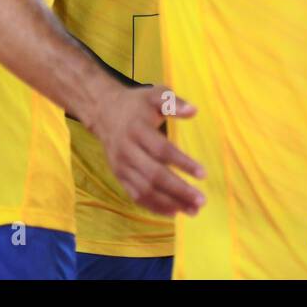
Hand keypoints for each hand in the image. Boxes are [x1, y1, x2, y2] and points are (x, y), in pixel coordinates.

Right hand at [90, 84, 204, 217]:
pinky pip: (136, 195)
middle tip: (201, 200)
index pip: (162, 150)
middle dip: (178, 190)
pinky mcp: (119, 175)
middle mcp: (127, 150)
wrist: (104, 111)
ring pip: (145, 190)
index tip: (203, 174)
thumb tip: (193, 111)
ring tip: (192, 210)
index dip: (182, 163)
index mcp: (138, 129)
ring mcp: (121, 166)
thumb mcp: (154, 94)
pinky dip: (154, 206)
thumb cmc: (136, 104)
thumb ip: (173, 102)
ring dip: (169, 203)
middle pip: (154, 175)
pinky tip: (173, 212)